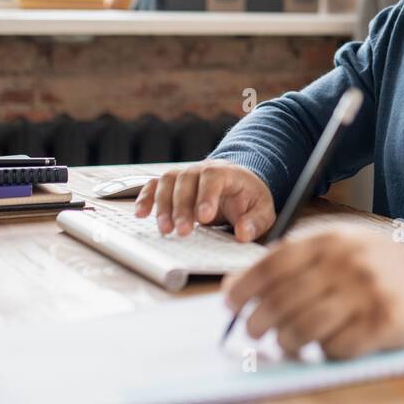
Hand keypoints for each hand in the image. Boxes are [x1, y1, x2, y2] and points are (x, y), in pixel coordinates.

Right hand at [133, 161, 274, 241]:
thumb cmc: (250, 200)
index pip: (213, 177)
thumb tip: (243, 233)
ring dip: (163, 205)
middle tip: (183, 231)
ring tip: (165, 229)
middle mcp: (203, 170)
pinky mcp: (173, 185)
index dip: (206, 195)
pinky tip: (141, 213)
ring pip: (168, 182)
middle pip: (186, 180)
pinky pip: (155, 185)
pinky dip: (146, 197)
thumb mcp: (263, 211)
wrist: (239, 185)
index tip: (204, 217)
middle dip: (182, 207)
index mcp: (227, 173)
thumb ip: (255, 222)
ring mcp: (185, 176)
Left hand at [221, 227, 403, 358]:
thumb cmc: (371, 263)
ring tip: (287, 343)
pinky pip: (335, 348)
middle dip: (258, 323)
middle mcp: (345, 263)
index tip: (229, 305)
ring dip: (287, 343)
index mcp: (328, 240)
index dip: (244, 288)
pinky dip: (324, 351)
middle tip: (254, 333)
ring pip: (303, 330)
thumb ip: (290, 262)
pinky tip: (329, 343)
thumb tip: (235, 288)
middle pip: (282, 302)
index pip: (272, 265)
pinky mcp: (383, 323)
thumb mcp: (334, 247)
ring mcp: (365, 293)